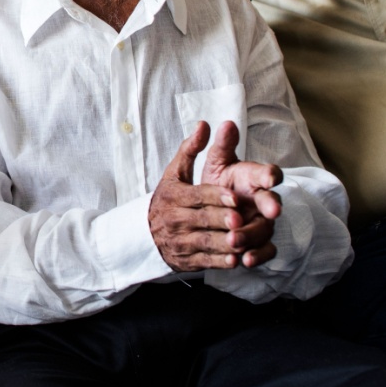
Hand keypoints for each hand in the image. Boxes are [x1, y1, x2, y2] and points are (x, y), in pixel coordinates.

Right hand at [149, 122, 276, 271]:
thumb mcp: (174, 173)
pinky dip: (219, 262)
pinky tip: (234, 260)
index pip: (197, 195)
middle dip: (222, 219)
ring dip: (223, 243)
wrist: (144, 234)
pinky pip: (204, 261)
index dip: (216, 197)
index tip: (235, 197)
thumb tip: (204, 125)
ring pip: (204, 242)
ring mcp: (180, 242)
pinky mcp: (186, 260)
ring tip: (241, 240)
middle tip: (241, 219)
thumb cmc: (167, 199)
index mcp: (173, 196)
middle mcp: (174, 219)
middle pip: (202, 219)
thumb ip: (190, 150)